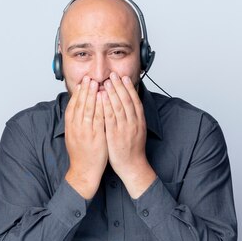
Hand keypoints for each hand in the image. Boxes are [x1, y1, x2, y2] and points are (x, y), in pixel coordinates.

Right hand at [64, 76, 107, 198]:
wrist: (84, 171)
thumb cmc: (81, 154)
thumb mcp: (74, 136)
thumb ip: (75, 123)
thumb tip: (77, 110)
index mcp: (70, 127)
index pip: (72, 106)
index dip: (77, 93)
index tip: (81, 83)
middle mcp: (76, 127)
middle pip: (80, 105)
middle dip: (85, 90)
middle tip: (89, 78)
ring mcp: (86, 132)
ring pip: (88, 109)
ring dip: (92, 95)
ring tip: (96, 83)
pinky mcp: (96, 137)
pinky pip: (98, 119)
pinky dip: (100, 107)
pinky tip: (104, 99)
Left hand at [101, 73, 155, 197]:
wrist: (132, 166)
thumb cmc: (132, 150)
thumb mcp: (136, 131)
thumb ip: (133, 119)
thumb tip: (128, 107)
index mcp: (139, 121)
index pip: (135, 100)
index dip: (129, 88)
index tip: (124, 77)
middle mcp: (133, 122)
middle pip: (126, 100)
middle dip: (120, 86)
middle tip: (114, 74)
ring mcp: (125, 128)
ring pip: (119, 106)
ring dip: (113, 92)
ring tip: (107, 81)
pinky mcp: (115, 134)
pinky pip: (110, 117)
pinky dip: (106, 106)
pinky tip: (102, 97)